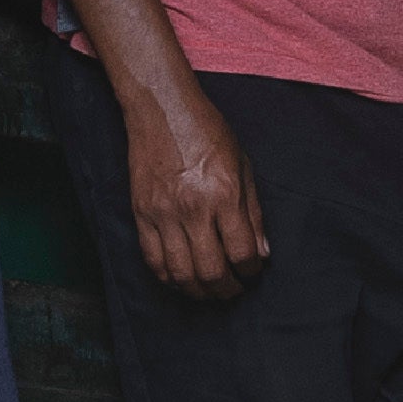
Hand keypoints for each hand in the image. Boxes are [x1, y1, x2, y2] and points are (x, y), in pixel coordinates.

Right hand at [128, 92, 269, 296]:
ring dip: (198, 291)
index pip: (242, 252)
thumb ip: (254, 212)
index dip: (251, 270)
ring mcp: (164, 213)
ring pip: (180, 272)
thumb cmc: (207, 132)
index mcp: (224, 194)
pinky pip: (152, 259)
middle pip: (211, 270)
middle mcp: (194, 208)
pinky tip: (180, 280)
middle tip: (233, 291)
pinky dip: (167, 278)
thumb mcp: (243, 165)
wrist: (162, 109)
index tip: (252, 272)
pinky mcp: (141, 213)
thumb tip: (261, 253)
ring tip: (209, 292)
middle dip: (226, 289)